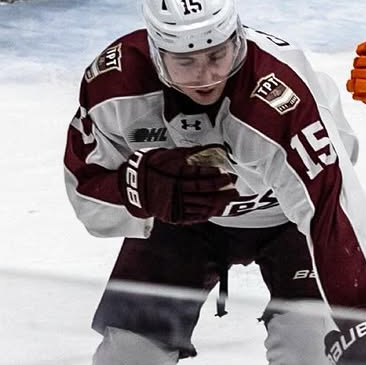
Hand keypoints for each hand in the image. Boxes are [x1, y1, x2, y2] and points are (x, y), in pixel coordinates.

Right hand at [119, 145, 235, 222]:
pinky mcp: (173, 216)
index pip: (200, 176)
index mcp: (173, 174)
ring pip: (201, 206)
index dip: (215, 175)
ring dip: (217, 203)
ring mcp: (174, 205)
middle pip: (204, 192)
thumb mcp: (165, 155)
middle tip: (235, 189)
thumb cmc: (149, 166)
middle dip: (222, 191)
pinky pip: (193, 217)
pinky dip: (206, 213)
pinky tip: (215, 209)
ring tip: (229, 200)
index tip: (226, 174)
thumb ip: (186, 153)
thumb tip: (206, 148)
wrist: (130, 186)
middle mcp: (175, 191)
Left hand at [346, 40, 365, 145]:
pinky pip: (360, 90)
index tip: (360, 51)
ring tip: (353, 82)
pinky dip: (355, 91)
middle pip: (362, 61)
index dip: (364, 49)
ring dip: (354, 78)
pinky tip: (354, 92)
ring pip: (358, 75)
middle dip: (358, 65)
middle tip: (357, 70)